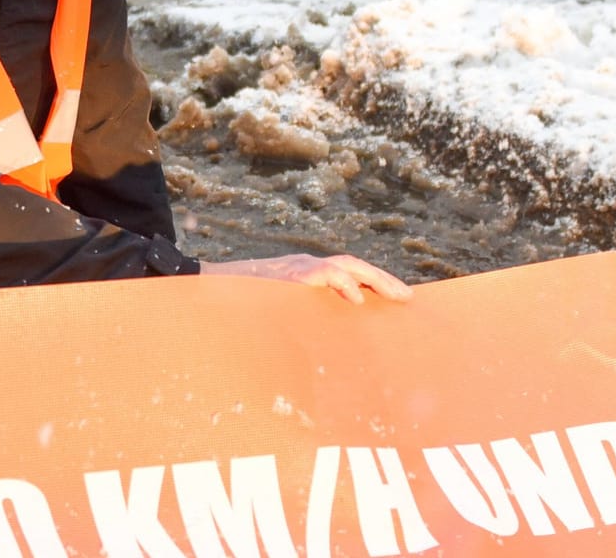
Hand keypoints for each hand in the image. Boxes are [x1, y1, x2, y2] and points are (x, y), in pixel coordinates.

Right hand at [199, 254, 413, 304]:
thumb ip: (302, 323)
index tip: (398, 299)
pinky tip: (356, 299)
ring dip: (372, 278)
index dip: (374, 284)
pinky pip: (321, 274)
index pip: (347, 274)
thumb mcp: (278, 317)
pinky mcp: (287, 276)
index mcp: (306, 278)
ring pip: (344, 265)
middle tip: (408, 298)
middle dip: (382, 281)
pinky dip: (341, 283)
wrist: (206, 293)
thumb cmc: (240, 311)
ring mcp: (296, 269)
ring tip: (395, 295)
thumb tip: (326, 350)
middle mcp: (304, 269)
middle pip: (353, 267)